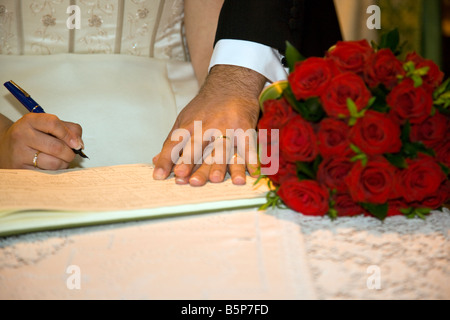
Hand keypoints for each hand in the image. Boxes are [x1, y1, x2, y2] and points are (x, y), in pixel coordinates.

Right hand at [0, 113, 83, 168]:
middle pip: (57, 147)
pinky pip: (47, 173)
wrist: (5, 146)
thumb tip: (79, 143)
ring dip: (64, 164)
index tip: (76, 143)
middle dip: (70, 153)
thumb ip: (68, 129)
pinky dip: (55, 171)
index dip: (69, 135)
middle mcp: (22, 135)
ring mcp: (20, 153)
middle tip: (70, 154)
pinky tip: (50, 165)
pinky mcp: (21, 168)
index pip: (54, 124)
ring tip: (60, 160)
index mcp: (30, 121)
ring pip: (54, 163)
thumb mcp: (47, 126)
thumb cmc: (31, 136)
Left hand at [153, 65, 265, 185]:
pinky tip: (251, 173)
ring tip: (217, 180)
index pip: (174, 144)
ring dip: (220, 166)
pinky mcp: (245, 129)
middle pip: (197, 148)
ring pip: (222, 150)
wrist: (231, 85)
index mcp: (189, 126)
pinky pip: (248, 147)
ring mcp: (227, 128)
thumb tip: (156, 162)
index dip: (167, 160)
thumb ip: (173, 143)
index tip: (160, 176)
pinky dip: (251, 160)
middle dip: (192, 164)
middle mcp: (206, 127)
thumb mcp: (184, 120)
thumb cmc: (206, 107)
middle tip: (190, 181)